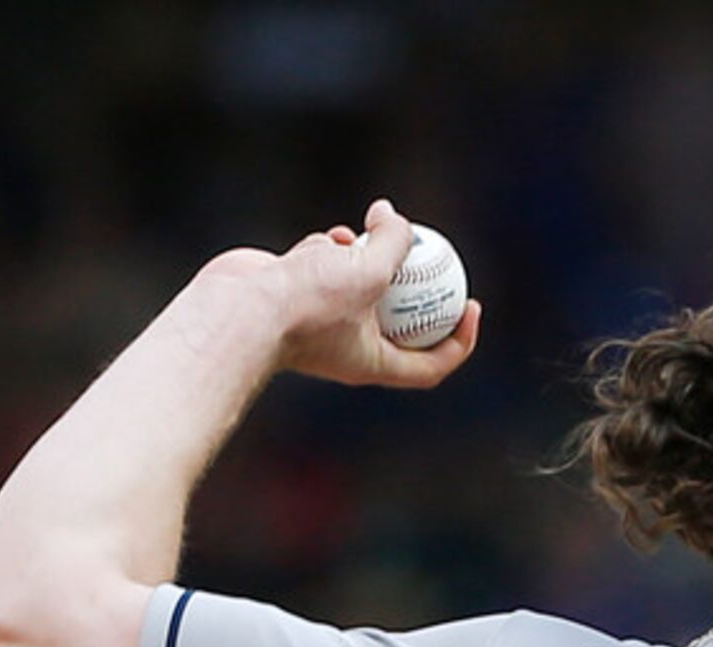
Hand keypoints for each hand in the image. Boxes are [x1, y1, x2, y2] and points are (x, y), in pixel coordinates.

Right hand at [200, 199, 480, 389]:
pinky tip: (329, 240)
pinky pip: (325, 268)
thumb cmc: (307, 304)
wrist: (239, 309)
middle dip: (415, 288)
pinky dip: (331, 250)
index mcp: (374, 362)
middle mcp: (349, 346)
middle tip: (433, 255)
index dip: (459, 340)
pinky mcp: (296, 293)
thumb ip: (393, 242)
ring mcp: (321, 320)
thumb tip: (393, 215)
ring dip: (368, 258)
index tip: (472, 305)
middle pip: (399, 320)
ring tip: (365, 238)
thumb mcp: (370, 270)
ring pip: (358, 285)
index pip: (431, 364)